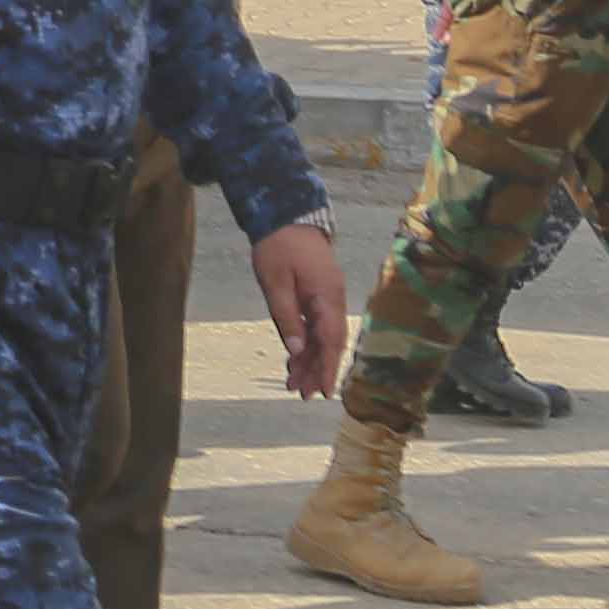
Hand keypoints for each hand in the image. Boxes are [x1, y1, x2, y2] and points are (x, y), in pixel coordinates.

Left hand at [246, 221, 347, 397]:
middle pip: (329, 342)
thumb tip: (298, 350)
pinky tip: (296, 359)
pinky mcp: (319, 293)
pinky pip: (316, 324)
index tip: (325, 391)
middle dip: (318, 370)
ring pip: (323, 336)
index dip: (329, 368)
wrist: (287, 215)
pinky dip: (307, 343)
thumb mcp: (275, 283)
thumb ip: (287, 317)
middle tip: (303, 394)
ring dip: (311, 359)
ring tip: (295, 384)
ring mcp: (328, 296)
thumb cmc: (278, 245)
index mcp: (326, 296)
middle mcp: (333, 299)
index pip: (331, 340)